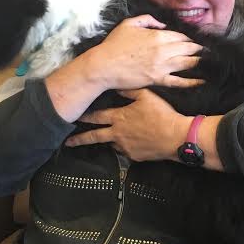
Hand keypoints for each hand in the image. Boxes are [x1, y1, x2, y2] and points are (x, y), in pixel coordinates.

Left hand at [65, 88, 186, 161]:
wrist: (175, 137)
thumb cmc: (161, 114)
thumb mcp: (146, 96)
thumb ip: (130, 91)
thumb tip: (118, 86)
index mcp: (119, 117)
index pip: (96, 117)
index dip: (85, 117)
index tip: (75, 118)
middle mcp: (118, 134)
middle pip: (94, 137)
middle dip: (79, 139)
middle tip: (68, 142)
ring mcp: (125, 147)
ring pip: (111, 144)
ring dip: (108, 141)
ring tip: (106, 140)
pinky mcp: (134, 156)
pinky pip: (125, 151)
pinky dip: (124, 147)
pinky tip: (130, 144)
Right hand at [84, 16, 202, 90]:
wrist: (103, 66)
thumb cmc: (114, 45)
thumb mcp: (129, 24)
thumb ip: (148, 20)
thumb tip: (161, 24)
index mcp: (157, 36)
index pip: (181, 36)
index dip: (190, 38)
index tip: (194, 41)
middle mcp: (163, 50)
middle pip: (188, 48)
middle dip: (199, 49)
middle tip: (207, 51)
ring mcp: (161, 66)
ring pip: (187, 63)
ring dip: (199, 62)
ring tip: (207, 62)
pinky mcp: (157, 80)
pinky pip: (178, 81)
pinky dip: (191, 82)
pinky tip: (201, 81)